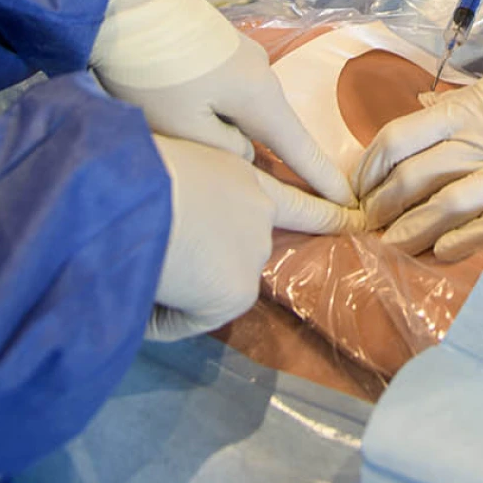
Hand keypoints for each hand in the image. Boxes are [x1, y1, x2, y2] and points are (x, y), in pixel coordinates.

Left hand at [91, 0, 357, 221]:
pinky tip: (200, 119)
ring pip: (249, 110)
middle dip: (279, 160)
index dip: (323, 179)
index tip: (350, 204)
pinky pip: (234, 93)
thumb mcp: (186, 129)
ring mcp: (242, 56)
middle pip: (275, 128)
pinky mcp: (219, 48)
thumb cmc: (153, 73)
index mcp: (259, 97)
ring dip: (240, 134)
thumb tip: (245, 153)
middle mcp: (261, 74)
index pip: (300, 148)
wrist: (122, 4)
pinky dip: (226, 114)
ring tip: (218, 155)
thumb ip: (226, 152)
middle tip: (275, 195)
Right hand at [147, 135, 352, 341]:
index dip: (324, 211)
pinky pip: (190, 317)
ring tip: (142, 263)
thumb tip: (173, 224)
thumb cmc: (130, 169)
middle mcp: (259, 210)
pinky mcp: (238, 290)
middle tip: (177, 255)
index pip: (292, 195)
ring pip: (212, 286)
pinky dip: (162, 315)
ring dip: (182, 286)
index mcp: (239, 173)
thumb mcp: (166, 165)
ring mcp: (253, 251)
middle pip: (243, 249)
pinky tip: (144, 288)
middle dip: (214, 260)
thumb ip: (189, 191)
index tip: (355, 219)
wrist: (127, 196)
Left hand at [355, 0, 482, 259]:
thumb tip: (424, 108)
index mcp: (470, 107)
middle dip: (384, 206)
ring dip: (414, 230)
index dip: (371, 167)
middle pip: (415, 177)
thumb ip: (462, 101)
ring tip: (393, 246)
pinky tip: (445, 253)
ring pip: (448, 205)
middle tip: (369, 226)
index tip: (360, 187)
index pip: (399, 137)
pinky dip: (467, 240)